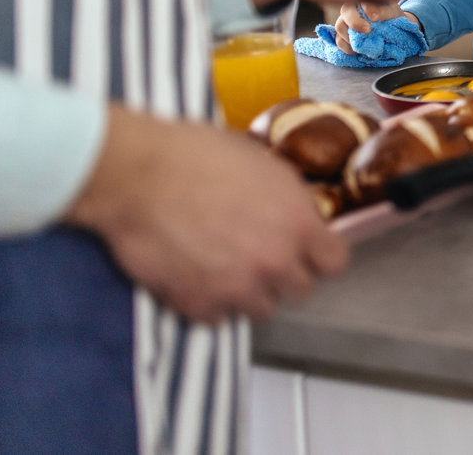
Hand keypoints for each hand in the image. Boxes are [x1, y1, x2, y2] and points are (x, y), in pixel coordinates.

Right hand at [66, 108, 347, 322]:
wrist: (138, 174)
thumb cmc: (196, 155)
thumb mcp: (264, 165)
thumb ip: (289, 201)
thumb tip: (299, 214)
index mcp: (298, 223)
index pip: (334, 262)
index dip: (319, 256)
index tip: (307, 252)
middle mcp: (275, 261)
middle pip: (300, 290)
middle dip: (283, 275)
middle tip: (259, 257)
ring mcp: (237, 288)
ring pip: (261, 309)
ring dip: (248, 293)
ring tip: (226, 269)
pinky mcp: (197, 304)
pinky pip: (218, 318)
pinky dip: (210, 303)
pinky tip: (197, 278)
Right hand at [334, 1, 418, 54]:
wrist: (393, 30)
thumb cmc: (391, 17)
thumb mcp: (393, 12)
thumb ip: (385, 11)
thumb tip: (374, 16)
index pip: (362, 0)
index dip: (367, 9)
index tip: (375, 18)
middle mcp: (351, 8)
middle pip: (346, 11)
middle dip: (355, 22)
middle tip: (367, 31)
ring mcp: (344, 21)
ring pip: (340, 26)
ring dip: (351, 36)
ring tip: (365, 44)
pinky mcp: (342, 35)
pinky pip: (339, 41)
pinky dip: (348, 47)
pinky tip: (359, 51)